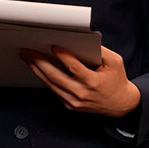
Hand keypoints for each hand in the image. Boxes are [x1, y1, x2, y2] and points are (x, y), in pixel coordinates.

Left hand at [19, 44, 140, 117]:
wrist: (120, 104)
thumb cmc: (117, 81)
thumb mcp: (115, 62)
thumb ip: (101, 51)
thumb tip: (84, 42)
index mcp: (93, 82)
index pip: (74, 67)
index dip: (63, 56)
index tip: (53, 46)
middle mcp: (82, 93)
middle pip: (55, 76)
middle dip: (39, 62)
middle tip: (28, 52)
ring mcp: (74, 101)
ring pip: (51, 84)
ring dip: (37, 70)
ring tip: (28, 59)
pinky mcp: (70, 105)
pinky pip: (54, 90)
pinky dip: (46, 79)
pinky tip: (40, 70)